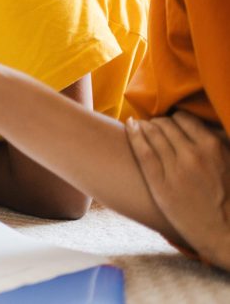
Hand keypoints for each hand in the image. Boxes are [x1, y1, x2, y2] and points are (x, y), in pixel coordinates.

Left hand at [127, 112, 229, 268]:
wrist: (221, 231)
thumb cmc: (227, 197)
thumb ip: (218, 142)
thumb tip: (205, 126)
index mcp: (212, 147)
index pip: (185, 119)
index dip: (174, 118)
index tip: (170, 121)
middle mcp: (192, 155)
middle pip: (166, 125)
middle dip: (157, 122)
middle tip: (152, 124)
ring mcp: (175, 169)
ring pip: (152, 134)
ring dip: (143, 126)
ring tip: (138, 124)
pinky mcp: (159, 183)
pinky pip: (142, 152)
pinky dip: (134, 135)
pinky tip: (129, 126)